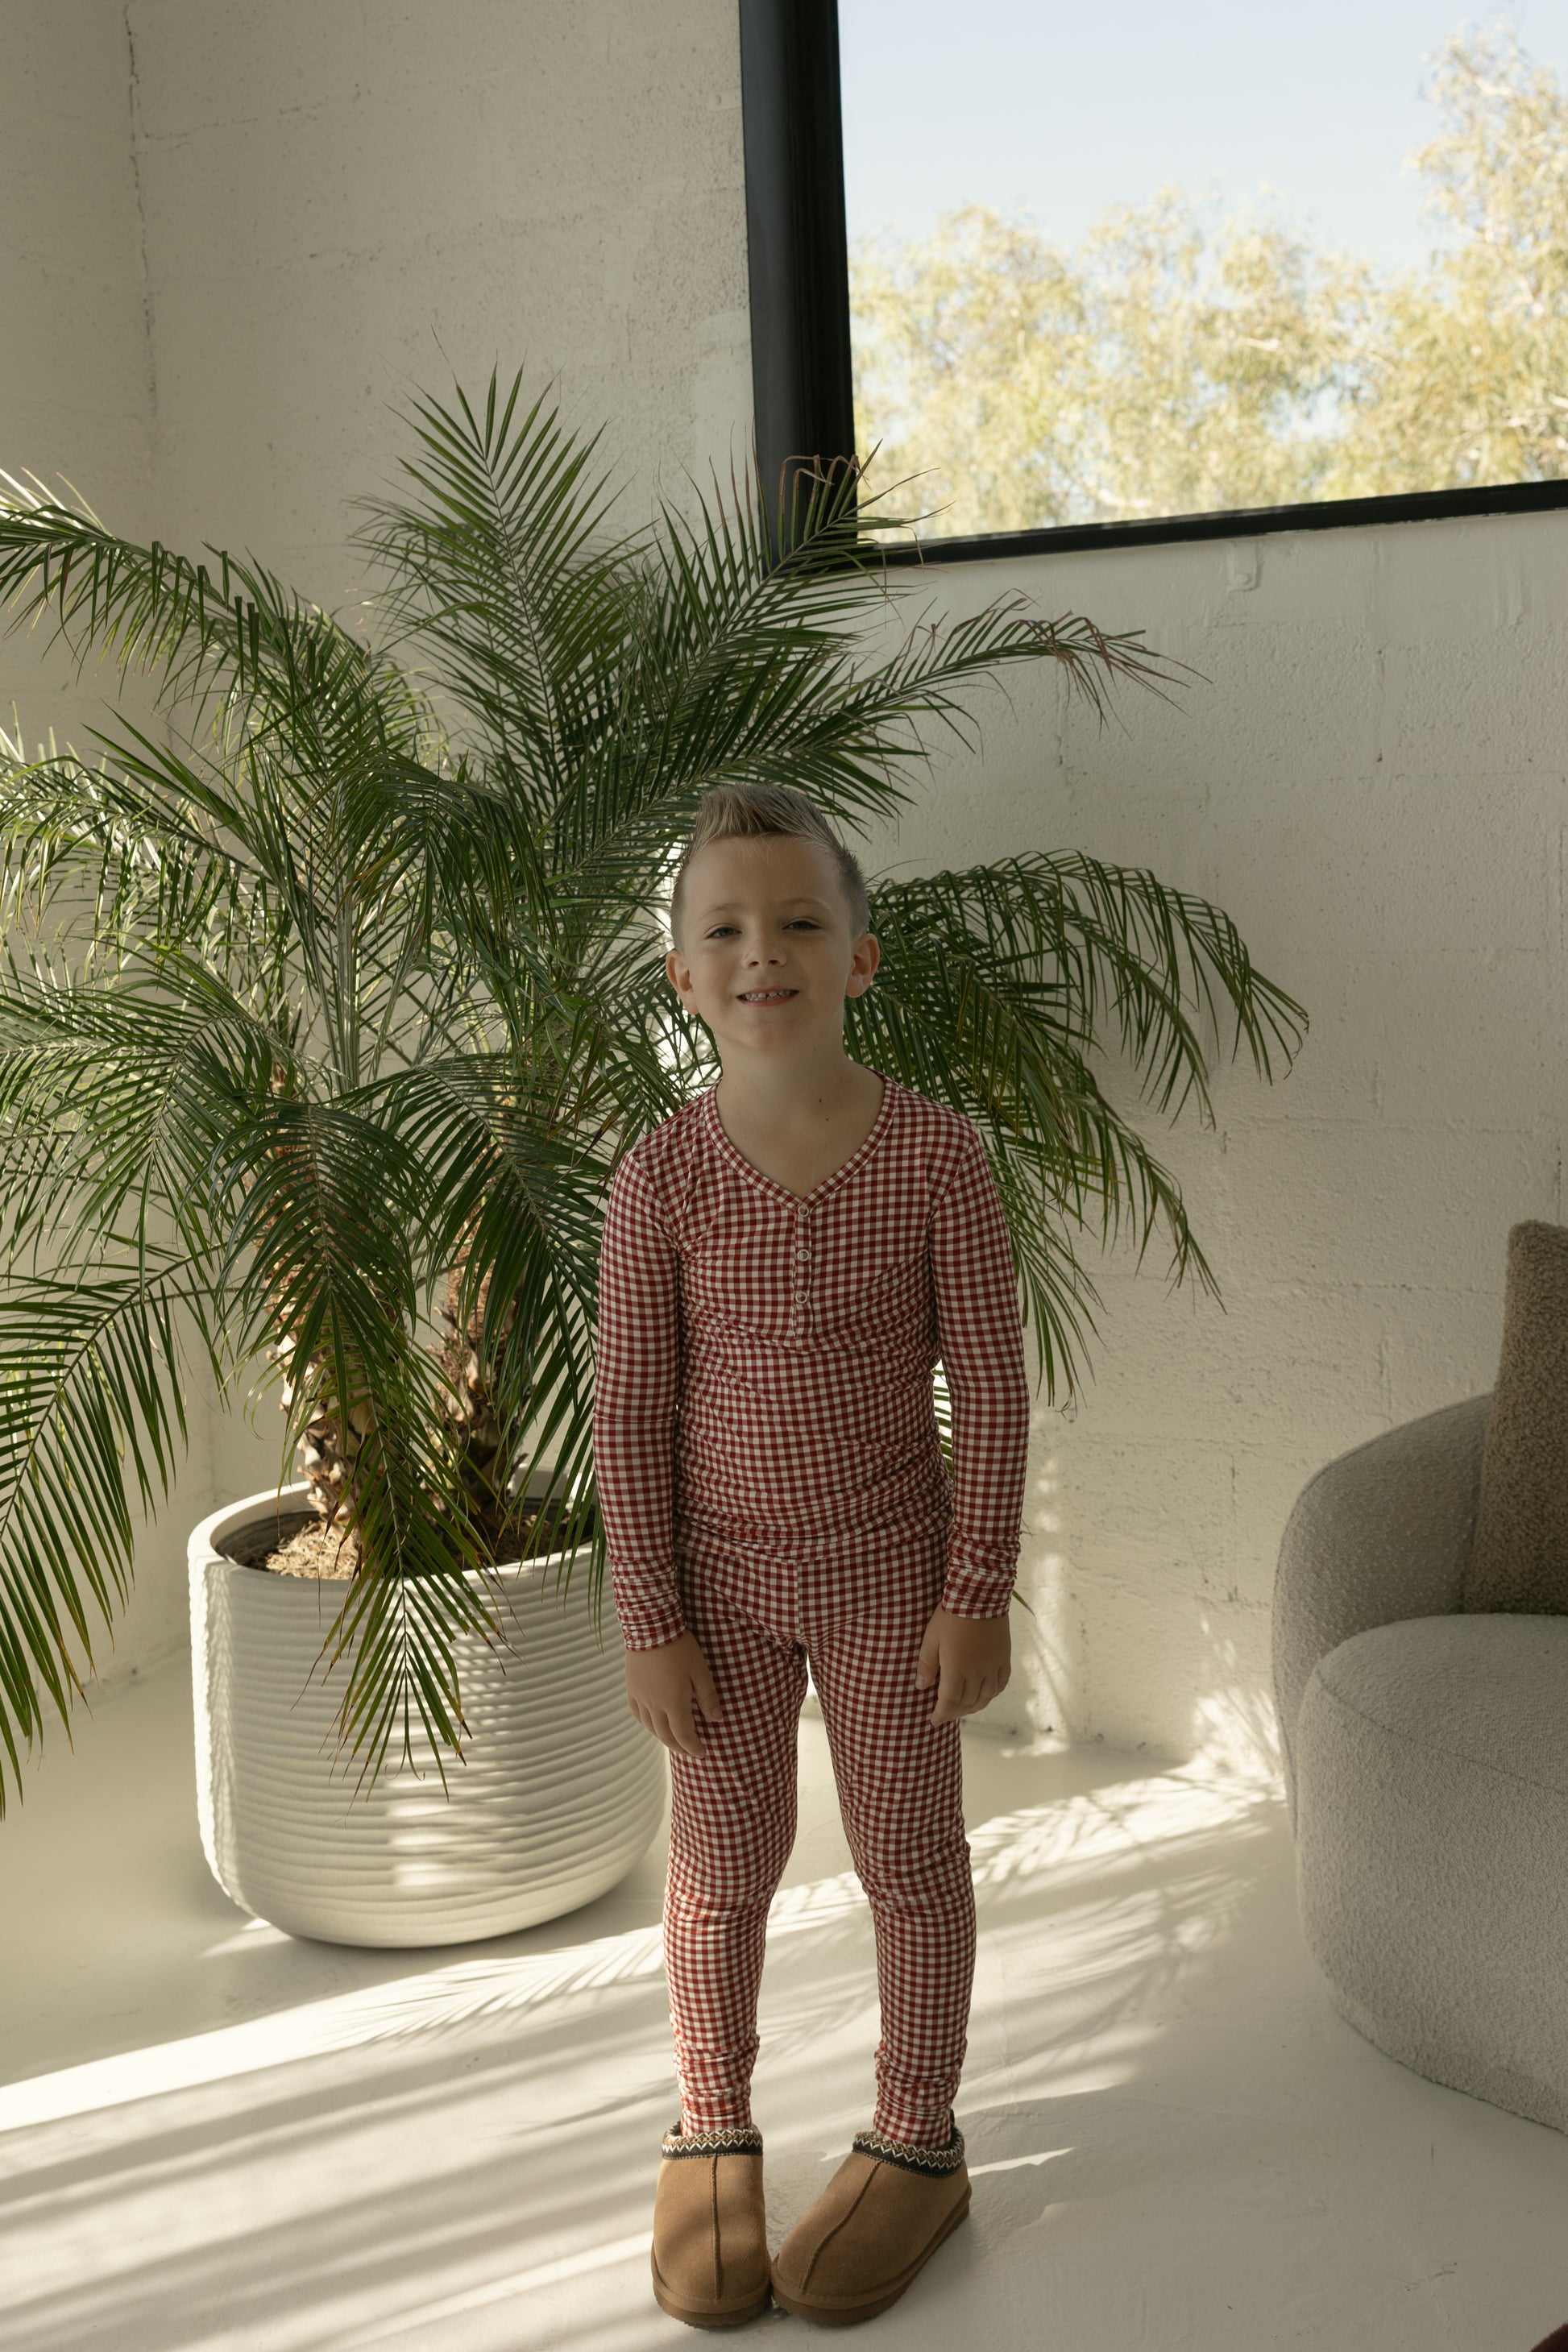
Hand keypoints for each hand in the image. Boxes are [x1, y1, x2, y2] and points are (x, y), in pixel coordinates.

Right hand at [625, 1630, 720, 1758]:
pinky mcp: (632, 1688)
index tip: (703, 1753)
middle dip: (680, 1746)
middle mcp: (654, 1706)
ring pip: (650, 1727)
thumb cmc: (680, 1648)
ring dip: (663, 1738)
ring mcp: (641, 1698)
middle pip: (666, 1735)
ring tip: (674, 1741)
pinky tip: (652, 1724)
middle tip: (690, 1751)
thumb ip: (708, 1697)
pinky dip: (646, 1724)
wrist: (651, 1628)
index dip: (693, 1747)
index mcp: (673, 1703)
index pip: (684, 1735)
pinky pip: (637, 1713)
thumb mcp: (701, 1671)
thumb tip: (716, 1719)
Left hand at [915, 1606, 1009, 1725]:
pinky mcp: (1004, 1658)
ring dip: (974, 1707)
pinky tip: (985, 1694)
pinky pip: (1001, 1684)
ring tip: (964, 1708)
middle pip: (967, 1702)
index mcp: (957, 1669)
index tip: (934, 1721)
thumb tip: (921, 1687)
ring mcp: (993, 1666)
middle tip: (946, 1714)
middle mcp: (978, 1672)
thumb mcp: (931, 1638)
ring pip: (986, 1697)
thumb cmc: (950, 1616)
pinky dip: (992, 1694)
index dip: (941, 1714)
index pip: (949, 1702)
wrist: (980, 1596)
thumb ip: (926, 1665)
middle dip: (955, 1712)